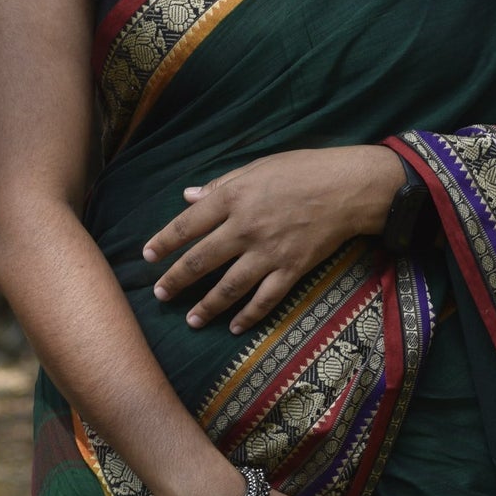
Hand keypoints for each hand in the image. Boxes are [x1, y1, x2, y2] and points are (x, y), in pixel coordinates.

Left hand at [143, 145, 405, 332]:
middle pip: (201, 260)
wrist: (347, 187)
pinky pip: (265, 299)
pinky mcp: (291, 269)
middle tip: (160, 294)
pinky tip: (235, 327)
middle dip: (176, 280)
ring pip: (228, 287)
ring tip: (190, 320)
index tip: (147, 256)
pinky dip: (248, 316)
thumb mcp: (256, 168)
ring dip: (206, 306)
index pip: (186, 225)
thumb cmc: (302, 170)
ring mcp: (268, 252)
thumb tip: (187, 197)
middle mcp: (244, 228)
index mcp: (232, 199)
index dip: (163, 242)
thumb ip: (220, 185)